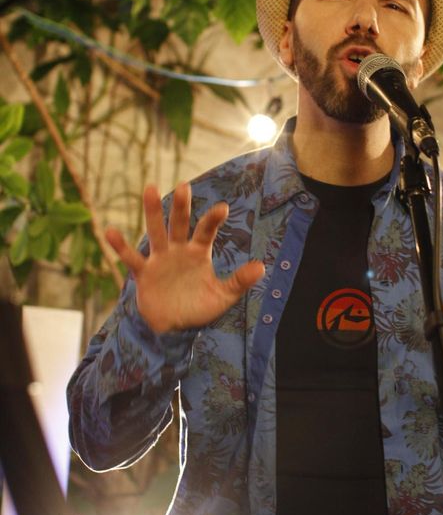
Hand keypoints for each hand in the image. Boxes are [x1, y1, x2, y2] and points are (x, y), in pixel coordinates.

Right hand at [106, 182, 264, 333]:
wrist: (174, 328)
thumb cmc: (200, 308)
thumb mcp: (223, 296)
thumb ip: (239, 281)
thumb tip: (261, 267)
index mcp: (198, 253)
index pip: (206, 231)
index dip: (213, 220)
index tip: (223, 208)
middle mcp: (178, 250)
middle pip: (179, 224)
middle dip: (181, 206)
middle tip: (183, 186)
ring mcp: (159, 259)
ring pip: (155, 232)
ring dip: (152, 212)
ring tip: (150, 189)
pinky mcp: (143, 273)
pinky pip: (131, 258)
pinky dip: (120, 246)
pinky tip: (109, 231)